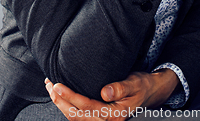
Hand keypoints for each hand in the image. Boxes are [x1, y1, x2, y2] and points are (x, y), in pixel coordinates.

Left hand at [45, 69, 178, 120]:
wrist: (150, 92)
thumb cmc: (141, 86)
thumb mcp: (134, 83)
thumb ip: (120, 87)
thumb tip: (104, 92)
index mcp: (114, 114)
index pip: (87, 107)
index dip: (70, 97)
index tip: (57, 85)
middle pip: (77, 116)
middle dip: (60, 101)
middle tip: (49, 85)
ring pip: (76, 118)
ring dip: (62, 105)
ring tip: (51, 89)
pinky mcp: (100, 117)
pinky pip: (80, 116)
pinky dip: (68, 107)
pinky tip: (62, 97)